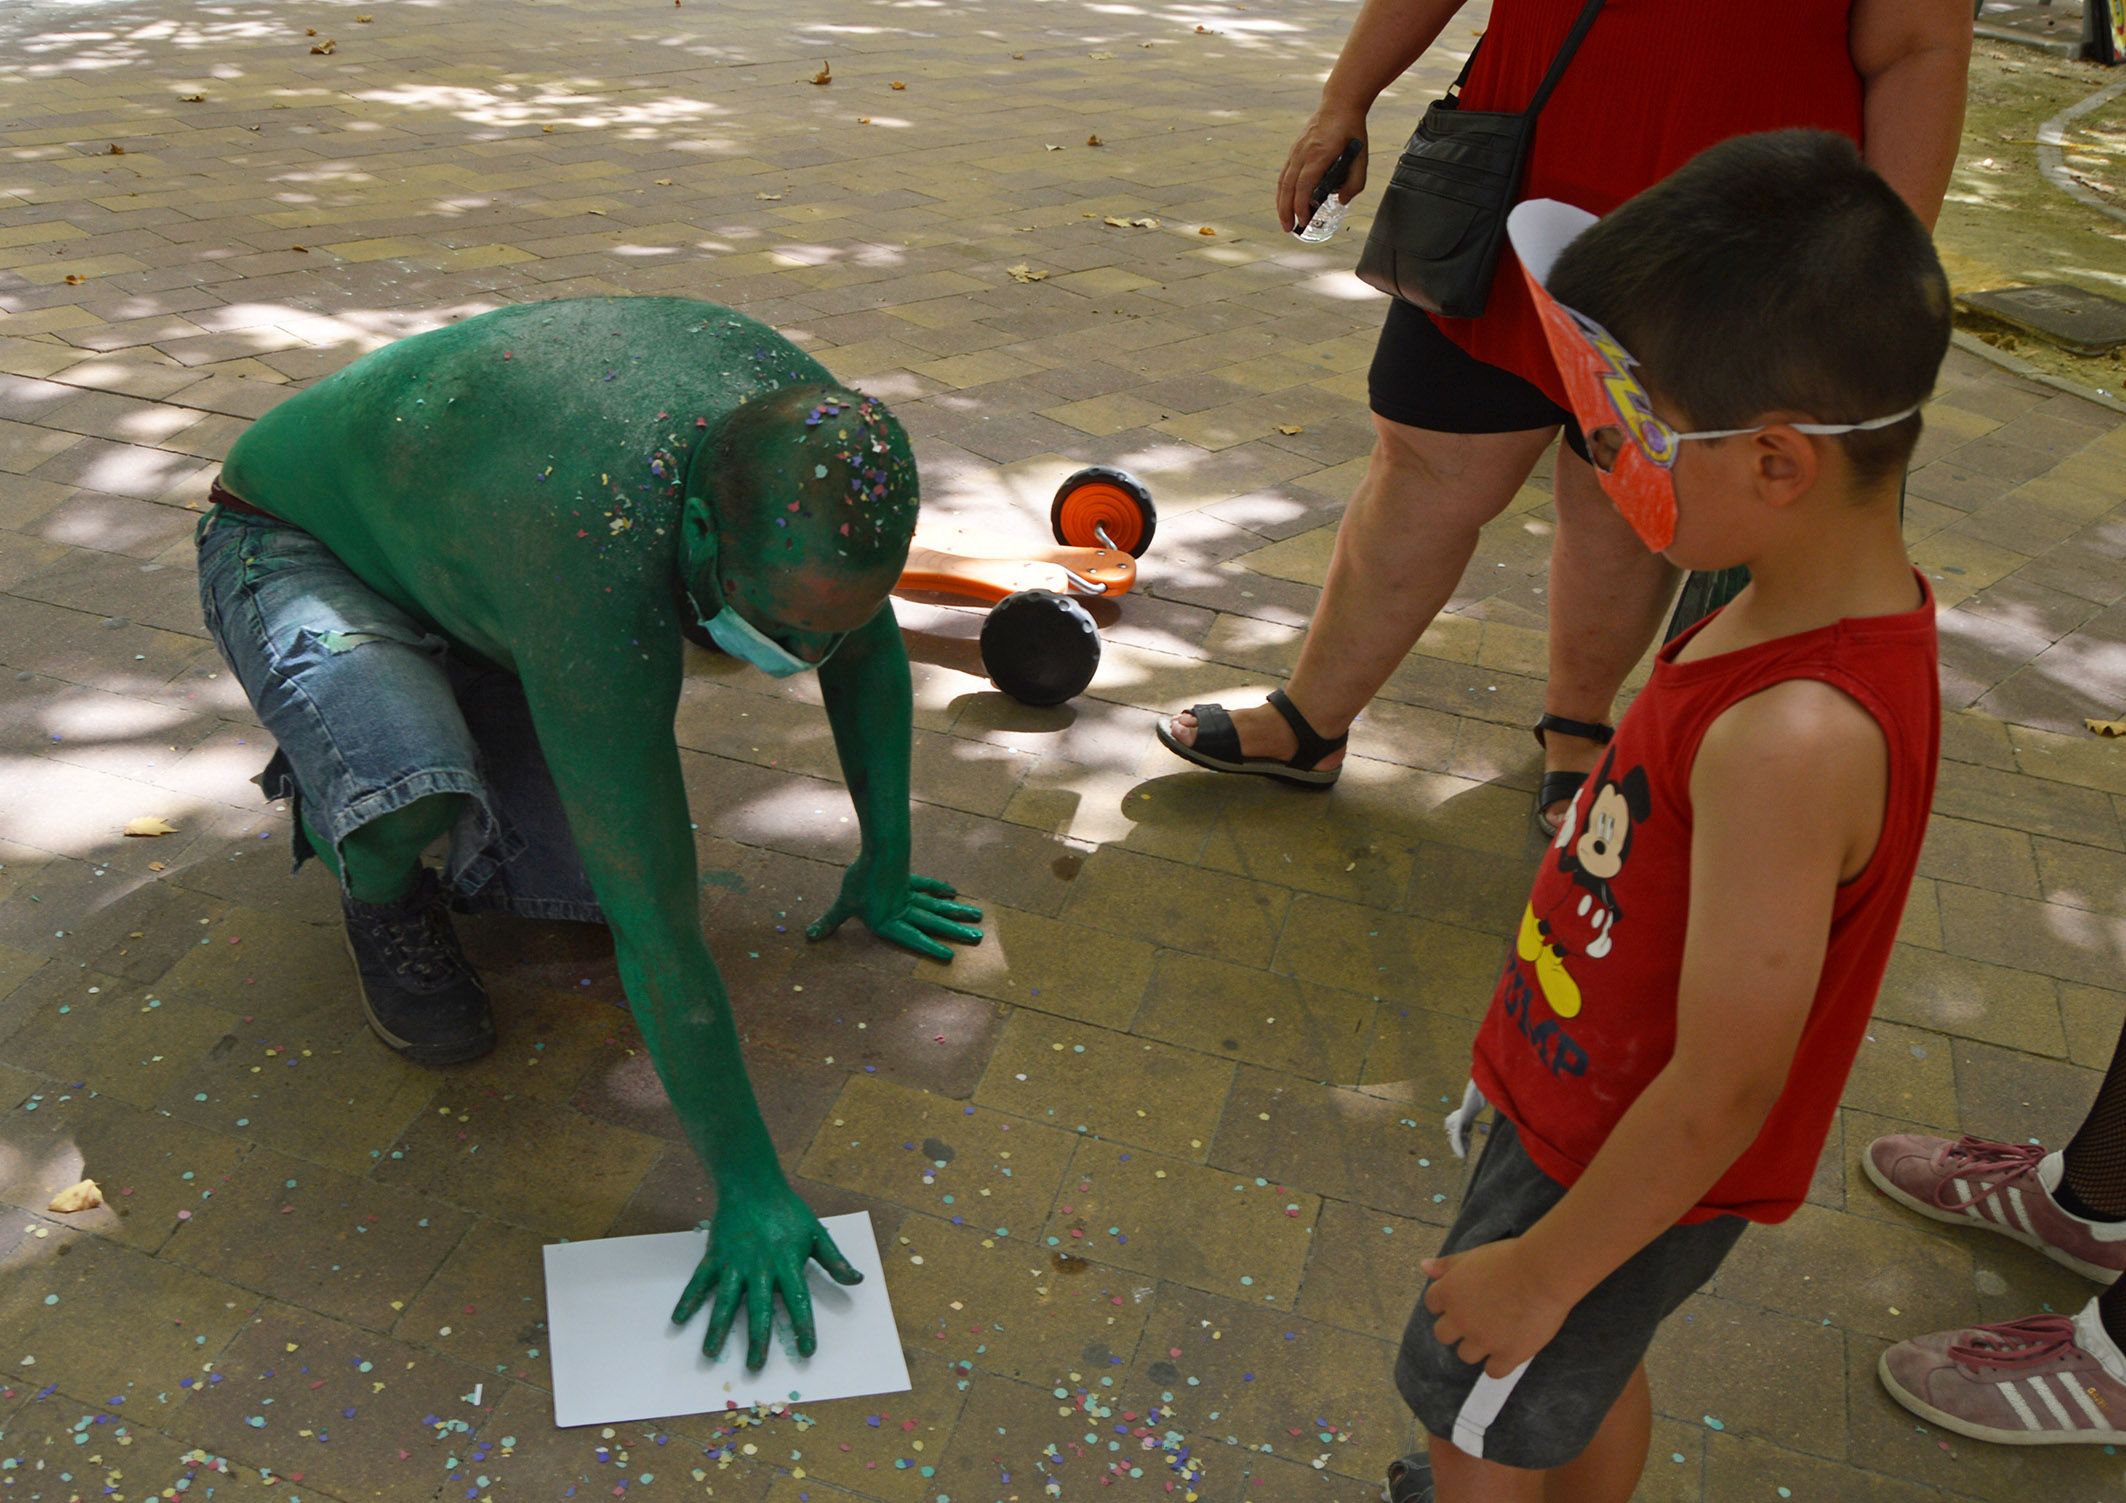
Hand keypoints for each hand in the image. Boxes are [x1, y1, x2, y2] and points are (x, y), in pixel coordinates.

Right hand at [671, 1182, 862, 1370]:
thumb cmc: (788, 1210)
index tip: (807, 1351)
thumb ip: (834, 1260)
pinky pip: (700, 1281)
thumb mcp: (816, 1233)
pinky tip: (679, 1320)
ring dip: (718, 1327)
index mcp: (787, 1263)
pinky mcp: (715, 1256)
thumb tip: (858, 1281)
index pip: (798, 1300)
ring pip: (726, 1300)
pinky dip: (689, 1299)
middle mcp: (760, 1267)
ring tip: (711, 1354)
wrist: (752, 1184)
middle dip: (757, 1339)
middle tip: (754, 1368)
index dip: (803, 1326)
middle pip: (759, 1308)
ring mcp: (734, 1262)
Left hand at [806, 861, 982, 960]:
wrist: (880, 851)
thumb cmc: (860, 881)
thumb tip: (811, 936)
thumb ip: (831, 921)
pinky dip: (939, 889)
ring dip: (956, 913)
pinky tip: (953, 893)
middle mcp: (904, 910)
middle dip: (955, 931)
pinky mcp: (909, 878)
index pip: (913, 938)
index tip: (951, 956)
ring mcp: (910, 893)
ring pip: (937, 906)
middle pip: (933, 922)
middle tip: (979, 938)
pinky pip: (927, 887)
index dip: (930, 948)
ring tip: (978, 918)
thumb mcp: (844, 904)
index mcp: (890, 921)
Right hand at [1276, 104, 1368, 233]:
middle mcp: (1303, 153)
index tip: (1304, 221)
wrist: (1340, 104)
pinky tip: (1285, 202)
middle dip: (1286, 211)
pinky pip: (1284, 174)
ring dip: (1281, 203)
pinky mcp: (1294, 150)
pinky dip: (1283, 191)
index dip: (1301, 206)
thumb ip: (1355, 182)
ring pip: (1283, 182)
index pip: (1304, 186)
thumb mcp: (1362, 157)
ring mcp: (1296, 151)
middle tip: (1289, 229)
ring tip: (1285, 220)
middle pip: (1288, 187)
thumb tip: (1341, 200)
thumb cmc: (1352, 131)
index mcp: (1319, 155)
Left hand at [1422, 1240, 1572, 1378]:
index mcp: (1448, 1293)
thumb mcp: (1472, 1256)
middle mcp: (1460, 1319)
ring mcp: (1483, 1340)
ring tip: (1497, 1333)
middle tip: (1479, 1319)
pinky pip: (1493, 1372)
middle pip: (1443, 1335)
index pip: (1433, 1305)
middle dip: (1457, 1328)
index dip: (1448, 1302)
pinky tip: (1509, 1350)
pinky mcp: (1507, 1355)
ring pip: (1465, 1355)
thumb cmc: (1509, 1258)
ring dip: (1477, 1347)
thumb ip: (1447, 1265)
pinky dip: (1499, 1364)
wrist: (1543, 1273)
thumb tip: (1423, 1266)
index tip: (1466, 1299)